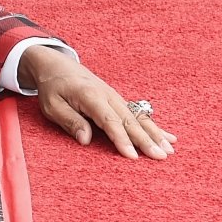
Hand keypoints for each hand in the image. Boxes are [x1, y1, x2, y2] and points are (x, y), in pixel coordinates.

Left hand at [20, 46, 175, 160]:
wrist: (57, 64)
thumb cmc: (53, 87)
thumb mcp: (52, 104)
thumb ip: (69, 120)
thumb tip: (86, 140)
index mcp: (90, 96)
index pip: (109, 121)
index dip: (121, 139)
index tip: (132, 156)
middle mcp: (108, 96)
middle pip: (130, 120)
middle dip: (146, 139)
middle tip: (161, 157)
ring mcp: (116, 97)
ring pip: (139, 117)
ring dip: (155, 134)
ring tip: (169, 150)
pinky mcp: (119, 100)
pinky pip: (139, 114)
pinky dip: (154, 126)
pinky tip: (169, 137)